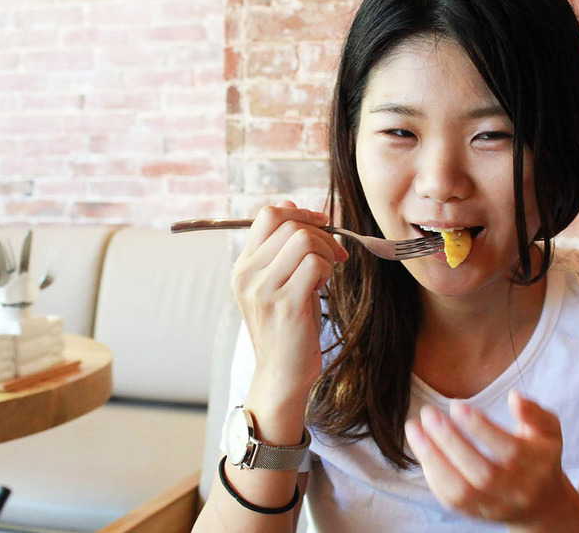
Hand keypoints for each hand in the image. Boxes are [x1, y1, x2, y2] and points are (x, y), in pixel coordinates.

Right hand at [231, 201, 347, 399]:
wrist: (281, 374)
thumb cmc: (287, 328)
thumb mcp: (279, 283)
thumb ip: (282, 248)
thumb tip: (291, 205)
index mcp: (243, 266)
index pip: (267, 215)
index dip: (300, 213)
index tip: (321, 225)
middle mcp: (247, 275)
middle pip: (289, 225)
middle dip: (322, 234)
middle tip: (335, 255)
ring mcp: (264, 290)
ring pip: (303, 240)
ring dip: (326, 251)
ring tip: (327, 273)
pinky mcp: (286, 304)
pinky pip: (315, 264)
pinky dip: (328, 269)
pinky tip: (324, 286)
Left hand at [405, 390, 578, 530]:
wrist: (542, 504)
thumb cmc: (539, 456)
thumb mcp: (548, 430)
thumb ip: (534, 412)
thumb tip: (515, 397)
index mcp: (537, 465)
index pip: (508, 449)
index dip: (480, 427)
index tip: (456, 405)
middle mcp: (518, 491)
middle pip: (482, 472)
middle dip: (450, 441)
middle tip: (428, 413)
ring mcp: (496, 507)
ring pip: (461, 491)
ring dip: (433, 459)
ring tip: (414, 429)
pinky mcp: (477, 516)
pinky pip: (451, 500)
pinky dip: (432, 474)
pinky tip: (422, 449)